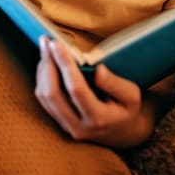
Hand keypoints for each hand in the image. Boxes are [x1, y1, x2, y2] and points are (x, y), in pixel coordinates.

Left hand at [35, 37, 152, 147]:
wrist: (122, 133)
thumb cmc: (127, 109)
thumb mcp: (132, 96)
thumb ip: (116, 84)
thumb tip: (98, 68)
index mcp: (98, 119)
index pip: (76, 89)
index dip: (65, 64)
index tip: (57, 44)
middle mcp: (79, 126)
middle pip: (53, 94)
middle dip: (48, 64)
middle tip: (47, 41)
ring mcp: (66, 126)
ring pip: (44, 96)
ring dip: (43, 69)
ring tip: (46, 47)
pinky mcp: (59, 122)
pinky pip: (43, 99)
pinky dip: (42, 77)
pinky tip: (48, 62)